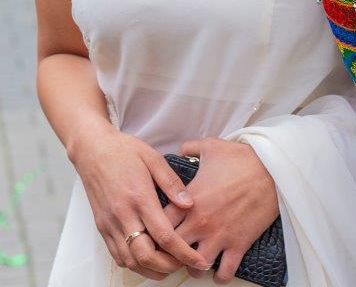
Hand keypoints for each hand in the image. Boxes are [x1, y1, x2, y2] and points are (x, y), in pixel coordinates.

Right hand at [72, 123, 210, 278]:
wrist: (92, 150)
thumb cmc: (123, 151)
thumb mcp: (153, 158)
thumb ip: (172, 183)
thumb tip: (189, 204)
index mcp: (139, 198)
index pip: (164, 235)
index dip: (183, 253)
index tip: (198, 260)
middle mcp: (123, 215)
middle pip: (146, 256)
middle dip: (169, 267)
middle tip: (186, 264)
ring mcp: (110, 224)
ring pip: (130, 261)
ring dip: (152, 270)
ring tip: (170, 264)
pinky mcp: (102, 228)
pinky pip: (118, 256)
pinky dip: (135, 264)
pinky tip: (148, 259)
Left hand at [165, 137, 278, 284]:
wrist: (272, 169)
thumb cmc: (242, 158)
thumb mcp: (212, 146)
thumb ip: (191, 147)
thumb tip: (181, 149)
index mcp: (189, 200)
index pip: (159, 223)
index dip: (156, 228)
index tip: (160, 230)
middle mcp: (200, 222)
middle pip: (172, 249)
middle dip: (171, 252)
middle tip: (176, 250)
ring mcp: (219, 236)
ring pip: (195, 267)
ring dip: (193, 267)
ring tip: (197, 261)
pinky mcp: (238, 245)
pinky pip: (224, 273)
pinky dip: (220, 276)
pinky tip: (219, 270)